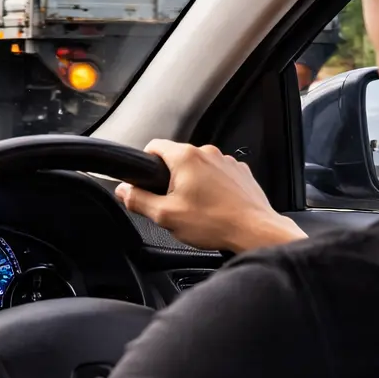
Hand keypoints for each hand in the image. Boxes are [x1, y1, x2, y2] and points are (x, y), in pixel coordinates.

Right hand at [115, 140, 305, 252]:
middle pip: (177, 158)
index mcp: (185, 157)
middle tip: (172, 204)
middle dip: (171, 178)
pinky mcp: (240, 172)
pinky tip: (215, 207)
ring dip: (194, 183)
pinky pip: (218, 175)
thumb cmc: (214, 223)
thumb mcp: (165, 216)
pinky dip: (213, 187)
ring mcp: (226, 161)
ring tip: (198, 209)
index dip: (146, 163)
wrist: (255, 231)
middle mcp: (207, 152)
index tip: (147, 181)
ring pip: (199, 167)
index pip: (154, 146)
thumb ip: (139, 200)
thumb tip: (123, 190)